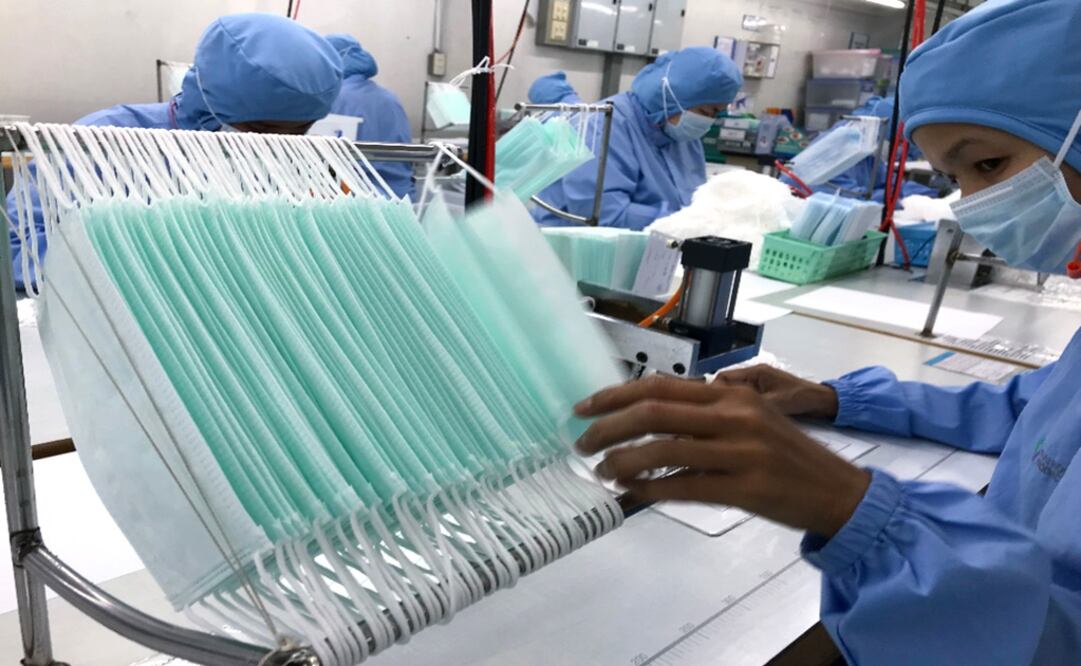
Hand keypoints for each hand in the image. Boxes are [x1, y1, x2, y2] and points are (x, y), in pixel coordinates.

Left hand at [574, 375, 870, 536]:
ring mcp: (741, 451)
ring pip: (664, 449)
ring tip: (603, 470)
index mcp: (731, 394)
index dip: (615, 395)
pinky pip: (684, 486)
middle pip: (655, 411)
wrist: (836, 491)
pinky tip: (630, 492)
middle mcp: (734, 414)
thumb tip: (646, 422)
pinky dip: (650, 489)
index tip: (585, 407)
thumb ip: (704, 416)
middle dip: (609, 426)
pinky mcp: (746, 487)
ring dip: (624, 460)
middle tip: (582, 443)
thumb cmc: (787, 457)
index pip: (660, 386)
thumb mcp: (749, 421)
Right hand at [712, 364, 838, 418]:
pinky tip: (739, 423)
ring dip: (728, 407)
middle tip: (717, 418)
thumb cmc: (803, 398)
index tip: (712, 410)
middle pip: (723, 386)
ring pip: (731, 395)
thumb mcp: (778, 403)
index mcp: (756, 372)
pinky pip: (742, 401)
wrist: (823, 402)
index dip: (713, 392)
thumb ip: (755, 405)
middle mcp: (753, 376)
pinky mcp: (761, 395)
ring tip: (726, 422)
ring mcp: (756, 386)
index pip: (721, 378)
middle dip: (718, 401)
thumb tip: (730, 413)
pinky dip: (738, 410)